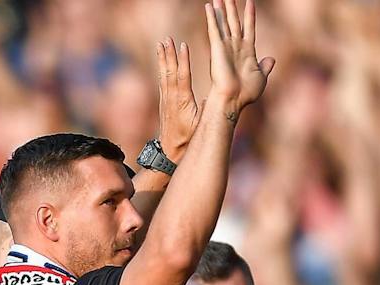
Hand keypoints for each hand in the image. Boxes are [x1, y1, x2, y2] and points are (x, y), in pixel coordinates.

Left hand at [155, 37, 197, 158]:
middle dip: (169, 54)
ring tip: (162, 42)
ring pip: (164, 74)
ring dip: (163, 57)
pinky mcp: (164, 100)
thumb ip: (207, 111)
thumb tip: (217, 98)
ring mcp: (166, 98)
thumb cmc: (188, 139)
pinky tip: (161, 58)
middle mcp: (172, 98)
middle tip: (167, 39)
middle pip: (170, 72)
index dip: (183, 61)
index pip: (183, 77)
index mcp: (183, 102)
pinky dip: (162, 67)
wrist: (169, 151)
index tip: (183, 46)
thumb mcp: (201, 126)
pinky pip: (162, 80)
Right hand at [203, 0, 273, 116]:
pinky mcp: (216, 48)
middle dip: (232, 8)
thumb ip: (265, 66)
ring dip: (221, 9)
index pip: (249, 27)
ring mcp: (226, 46)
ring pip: (224, 22)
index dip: (250, 15)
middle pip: (234, 22)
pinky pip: (214, 29)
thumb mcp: (261, 77)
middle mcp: (236, 46)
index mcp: (247, 51)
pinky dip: (211, 18)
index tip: (250, 2)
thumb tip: (271, 59)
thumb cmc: (247, 92)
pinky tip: (208, 7)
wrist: (233, 99)